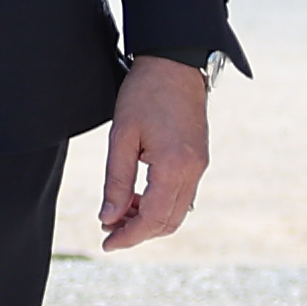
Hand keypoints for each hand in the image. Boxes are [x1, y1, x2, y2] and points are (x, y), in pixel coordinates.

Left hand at [97, 54, 211, 249]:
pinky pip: (182, 195)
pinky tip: (137, 197)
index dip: (129, 237)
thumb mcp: (121, 136)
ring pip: (177, 212)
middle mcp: (193, 170)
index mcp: (174, 165)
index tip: (107, 243)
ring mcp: (200, 165)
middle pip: (169, 222)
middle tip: (109, 229)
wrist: (175, 62)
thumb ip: (116, 181)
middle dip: (138, 232)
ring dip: (149, 220)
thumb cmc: (145, 93)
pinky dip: (160, 205)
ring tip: (118, 213)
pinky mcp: (199, 159)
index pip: (153, 219)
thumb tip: (108, 218)